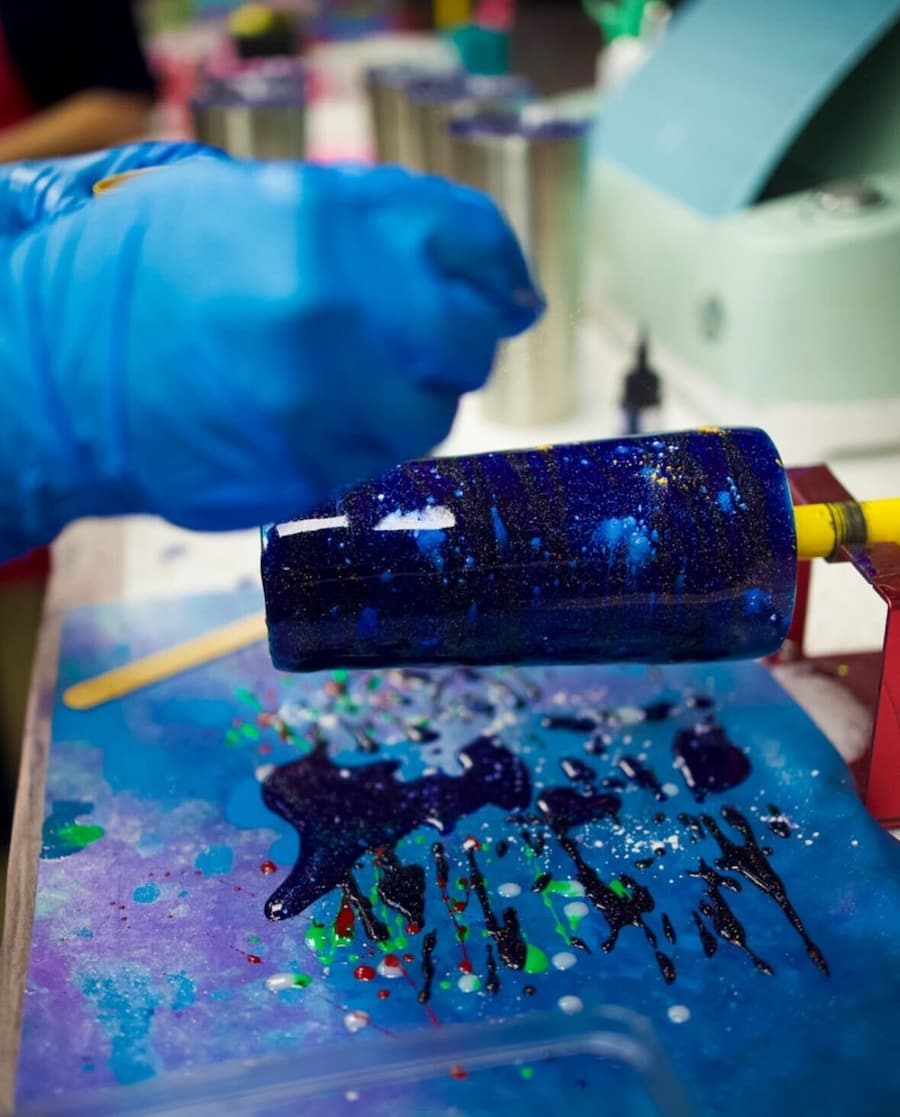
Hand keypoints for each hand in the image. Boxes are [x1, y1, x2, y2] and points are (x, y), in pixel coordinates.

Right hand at [0, 144, 541, 557]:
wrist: (59, 372)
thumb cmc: (150, 273)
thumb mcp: (251, 201)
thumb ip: (365, 223)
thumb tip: (478, 266)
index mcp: (322, 220)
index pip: (471, 240)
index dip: (498, 269)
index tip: (505, 292)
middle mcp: (332, 311)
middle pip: (466, 341)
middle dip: (459, 341)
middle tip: (428, 341)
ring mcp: (319, 403)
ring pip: (428, 416)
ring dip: (409, 398)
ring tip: (348, 380)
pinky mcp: (305, 474)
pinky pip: (374, 461)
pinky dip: (361, 440)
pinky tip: (311, 417)